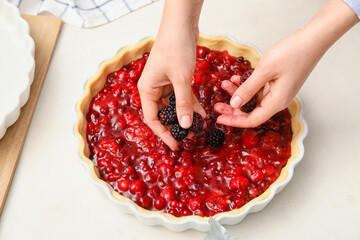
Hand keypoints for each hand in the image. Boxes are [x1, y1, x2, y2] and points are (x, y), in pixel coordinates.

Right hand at [138, 0, 204, 149]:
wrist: (181, 24)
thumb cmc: (175, 48)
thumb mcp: (181, 79)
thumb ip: (183, 103)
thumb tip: (186, 125)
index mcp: (147, 90)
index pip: (153, 119)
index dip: (164, 134)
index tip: (176, 146)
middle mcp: (153, 88)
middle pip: (163, 114)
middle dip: (176, 126)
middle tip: (190, 137)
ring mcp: (164, 83)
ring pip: (174, 106)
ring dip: (186, 115)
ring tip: (198, 127)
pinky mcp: (174, 78)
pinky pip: (182, 96)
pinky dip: (191, 103)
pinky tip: (202, 112)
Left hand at [215, 0, 358, 127]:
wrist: (311, 40)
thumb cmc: (292, 54)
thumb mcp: (264, 71)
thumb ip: (248, 89)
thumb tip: (235, 104)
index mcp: (276, 102)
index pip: (252, 119)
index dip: (235, 121)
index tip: (220, 119)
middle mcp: (277, 100)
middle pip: (251, 110)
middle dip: (233, 107)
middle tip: (216, 104)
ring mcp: (277, 91)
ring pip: (253, 98)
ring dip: (238, 92)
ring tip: (224, 83)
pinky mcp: (277, 83)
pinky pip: (258, 88)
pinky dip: (246, 84)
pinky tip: (236, 77)